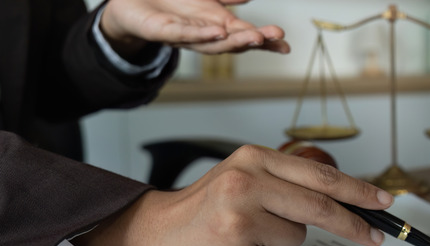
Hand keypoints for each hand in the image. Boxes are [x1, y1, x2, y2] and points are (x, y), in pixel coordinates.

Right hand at [72, 145, 392, 245]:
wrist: (157, 233)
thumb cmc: (209, 204)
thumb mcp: (245, 175)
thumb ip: (288, 181)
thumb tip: (346, 200)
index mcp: (252, 159)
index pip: (320, 175)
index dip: (358, 191)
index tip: (385, 201)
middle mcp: (245, 185)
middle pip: (320, 207)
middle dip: (352, 224)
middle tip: (373, 236)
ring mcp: (239, 221)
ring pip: (298, 237)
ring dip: (284, 241)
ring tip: (250, 234)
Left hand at [100, 0, 289, 57]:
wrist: (130, 3)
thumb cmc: (168, 3)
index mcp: (216, 26)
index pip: (246, 36)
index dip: (266, 41)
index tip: (285, 43)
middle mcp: (204, 35)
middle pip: (234, 42)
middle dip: (255, 40)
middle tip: (274, 37)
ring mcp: (185, 36)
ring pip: (213, 44)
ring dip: (233, 42)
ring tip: (253, 38)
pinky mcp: (163, 32)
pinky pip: (184, 35)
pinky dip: (200, 35)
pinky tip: (216, 32)